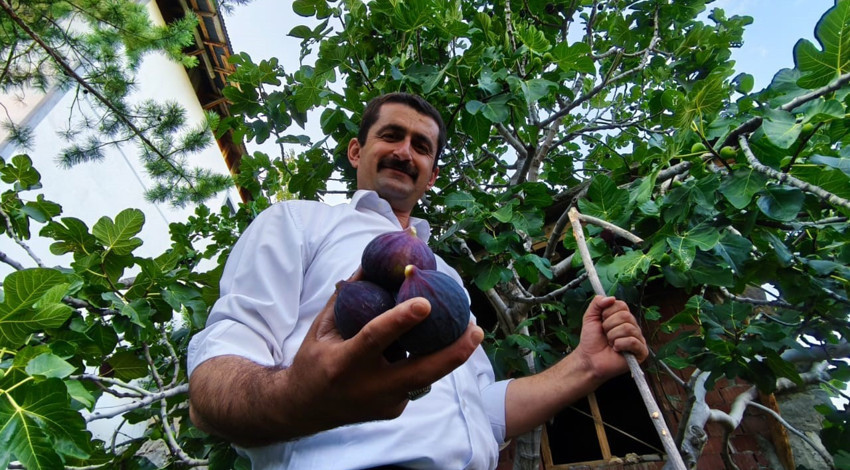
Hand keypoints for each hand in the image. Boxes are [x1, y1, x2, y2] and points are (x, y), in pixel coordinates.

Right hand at [284, 272, 483, 432]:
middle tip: (475, 329)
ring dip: (451, 355)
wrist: (304, 409)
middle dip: (453, 352)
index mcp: (344, 363)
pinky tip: (438, 346)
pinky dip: (424, 361)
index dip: (401, 321)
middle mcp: (368, 387)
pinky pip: (415, 380)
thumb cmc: (313, 360)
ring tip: (472, 332)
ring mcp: (384, 403)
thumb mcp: (322, 327)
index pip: (375, 339)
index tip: (425, 303)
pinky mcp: (394, 410)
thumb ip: (347, 297)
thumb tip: (371, 262)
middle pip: (420, 371)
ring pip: (426, 377)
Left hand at [573, 296, 647, 381]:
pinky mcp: (641, 352)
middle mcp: (633, 326)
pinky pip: (632, 341)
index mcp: (623, 317)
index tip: (601, 322)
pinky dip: (620, 345)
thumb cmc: (591, 340)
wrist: (589, 359)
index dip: (607, 313)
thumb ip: (597, 303)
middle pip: (625, 316)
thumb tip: (611, 297)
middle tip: (605, 334)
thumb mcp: (590, 317)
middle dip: (609, 326)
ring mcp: (638, 339)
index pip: (622, 305)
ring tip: (610, 343)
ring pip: (627, 328)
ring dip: (612, 336)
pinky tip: (616, 349)